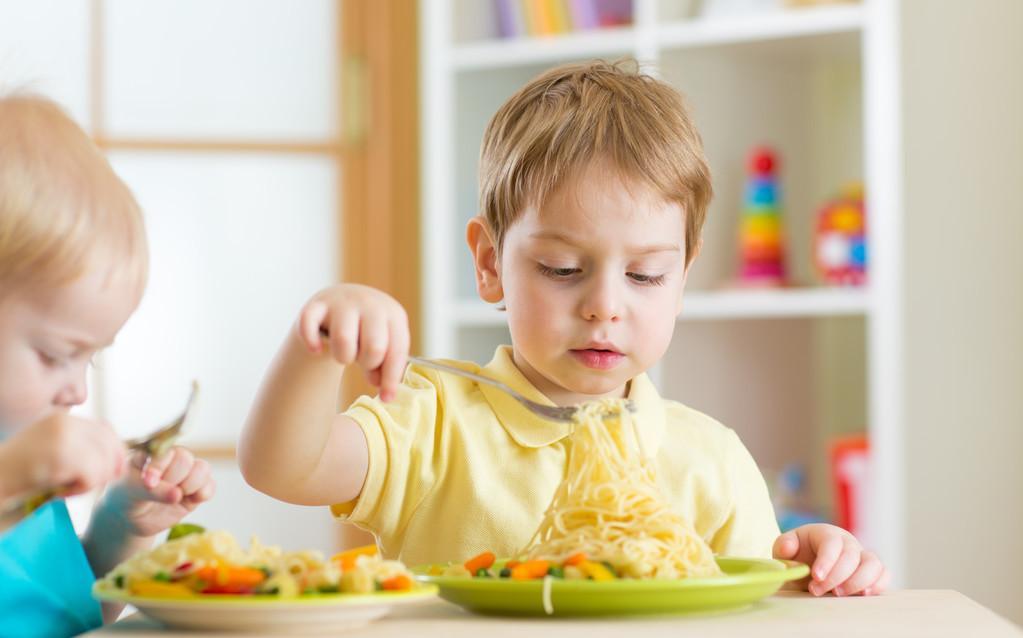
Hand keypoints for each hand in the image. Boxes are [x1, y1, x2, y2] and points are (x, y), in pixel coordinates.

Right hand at [0, 413, 124, 499]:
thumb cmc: (18, 473)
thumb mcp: (51, 450)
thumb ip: (80, 447)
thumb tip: (119, 462)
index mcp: (61, 419)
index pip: (105, 430)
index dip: (115, 451)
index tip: (113, 471)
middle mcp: (64, 423)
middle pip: (109, 445)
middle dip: (108, 468)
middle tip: (88, 485)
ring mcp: (63, 437)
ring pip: (104, 462)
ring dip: (91, 482)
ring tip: (68, 489)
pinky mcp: (61, 456)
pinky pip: (93, 475)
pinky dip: (82, 489)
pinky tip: (62, 493)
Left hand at [104, 447, 214, 537]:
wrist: (130, 519)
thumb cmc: (126, 497)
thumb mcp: (130, 491)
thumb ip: (153, 491)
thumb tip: (178, 495)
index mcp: (154, 451)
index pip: (165, 450)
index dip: (160, 466)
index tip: (149, 482)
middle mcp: (173, 459)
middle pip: (186, 459)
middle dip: (173, 479)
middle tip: (159, 492)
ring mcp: (187, 474)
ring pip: (202, 469)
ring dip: (190, 485)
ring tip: (174, 498)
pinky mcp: (197, 490)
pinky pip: (210, 486)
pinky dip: (203, 494)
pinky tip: (189, 501)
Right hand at [296, 284, 409, 401]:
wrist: (343, 300)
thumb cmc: (368, 330)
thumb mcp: (384, 344)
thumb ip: (386, 367)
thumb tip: (386, 392)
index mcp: (393, 314)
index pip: (396, 351)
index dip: (391, 379)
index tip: (387, 398)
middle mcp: (370, 304)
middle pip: (374, 348)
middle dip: (368, 363)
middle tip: (362, 360)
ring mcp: (342, 302)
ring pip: (344, 341)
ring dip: (343, 356)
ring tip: (345, 352)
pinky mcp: (316, 306)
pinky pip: (310, 327)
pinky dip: (311, 343)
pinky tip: (316, 350)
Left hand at [773, 523, 889, 596]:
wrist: (807, 567)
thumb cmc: (797, 557)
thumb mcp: (784, 550)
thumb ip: (783, 546)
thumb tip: (787, 547)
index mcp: (826, 533)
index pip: (831, 543)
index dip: (826, 560)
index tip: (815, 577)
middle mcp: (847, 542)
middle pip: (851, 555)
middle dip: (836, 576)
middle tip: (816, 591)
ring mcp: (862, 556)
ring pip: (873, 564)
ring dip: (858, 581)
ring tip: (838, 594)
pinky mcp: (872, 571)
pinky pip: (884, 574)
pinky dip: (878, 584)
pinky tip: (863, 595)